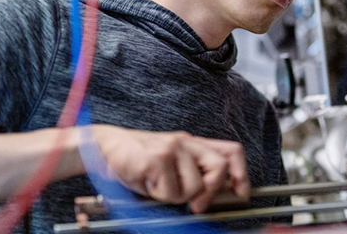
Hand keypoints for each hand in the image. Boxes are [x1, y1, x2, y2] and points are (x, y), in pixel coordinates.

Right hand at [89, 126, 249, 212]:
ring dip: (177, 196)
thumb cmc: (139, 161)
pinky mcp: (157, 158)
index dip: (241, 174)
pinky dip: (160, 196)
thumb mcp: (171, 163)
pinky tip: (148, 184)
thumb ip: (193, 172)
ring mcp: (172, 148)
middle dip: (210, 192)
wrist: (105, 147)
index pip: (230, 151)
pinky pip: (171, 192)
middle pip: (218, 167)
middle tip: (195, 204)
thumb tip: (216, 195)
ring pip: (194, 186)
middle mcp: (186, 142)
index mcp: (193, 143)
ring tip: (159, 187)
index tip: (241, 193)